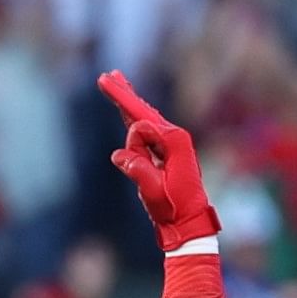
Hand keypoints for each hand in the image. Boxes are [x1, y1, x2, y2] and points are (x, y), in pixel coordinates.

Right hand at [100, 72, 220, 251]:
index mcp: (175, 142)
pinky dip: (135, 116)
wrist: (189, 222)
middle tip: (107, 75)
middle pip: (143, 110)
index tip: (134, 163)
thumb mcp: (153, 192)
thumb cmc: (174, 209)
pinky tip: (129, 108)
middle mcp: (175, 136)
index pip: (142, 126)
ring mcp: (172, 142)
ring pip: (144, 116)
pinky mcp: (167, 150)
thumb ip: (138, 171)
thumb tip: (119, 154)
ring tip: (115, 80)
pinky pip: (147, 128)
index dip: (133, 144)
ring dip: (128, 100)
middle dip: (124, 94)